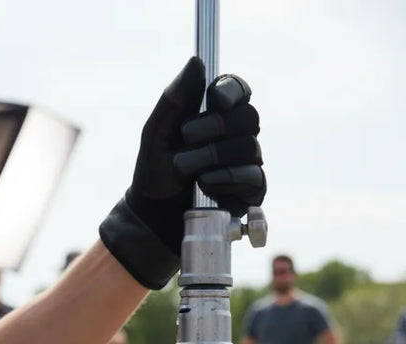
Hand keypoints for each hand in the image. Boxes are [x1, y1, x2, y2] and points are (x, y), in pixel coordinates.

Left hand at [99, 57, 265, 289]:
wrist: (153, 218)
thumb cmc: (154, 175)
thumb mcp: (156, 133)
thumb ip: (174, 99)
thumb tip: (196, 62)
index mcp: (214, 116)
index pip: (238, 91)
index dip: (232, 91)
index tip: (215, 99)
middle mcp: (235, 137)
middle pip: (249, 117)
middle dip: (216, 128)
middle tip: (187, 139)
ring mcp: (245, 164)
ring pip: (250, 147)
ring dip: (214, 157)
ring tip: (187, 170)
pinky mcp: (250, 191)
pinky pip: (254, 177)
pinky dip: (228, 178)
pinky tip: (207, 184)